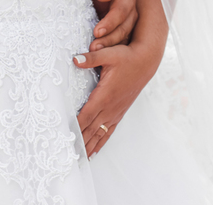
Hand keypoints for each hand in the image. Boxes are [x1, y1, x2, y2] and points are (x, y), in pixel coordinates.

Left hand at [73, 40, 160, 157]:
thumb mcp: (108, 55)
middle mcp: (110, 106)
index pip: (86, 115)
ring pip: (100, 133)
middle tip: (69, 154)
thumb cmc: (127, 58)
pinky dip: (101, 141)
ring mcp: (116, 111)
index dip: (76, 126)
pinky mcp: (120, 111)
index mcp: (104, 95)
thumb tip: (76, 59)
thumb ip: (91, 59)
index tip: (66, 137)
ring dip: (89, 145)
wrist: (146, 62)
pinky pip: (109, 130)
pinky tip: (96, 149)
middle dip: (80, 142)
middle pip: (91, 128)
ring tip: (80, 158)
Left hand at [90, 0, 137, 51]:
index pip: (120, 12)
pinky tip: (99, 58)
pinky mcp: (123, 36)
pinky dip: (110, 53)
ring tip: (94, 54)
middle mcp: (131, 13)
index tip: (96, 32)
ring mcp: (129, 26)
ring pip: (123, 40)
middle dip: (108, 40)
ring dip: (109, 48)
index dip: (109, 23)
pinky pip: (120, 46)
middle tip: (93, 49)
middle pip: (123, 29)